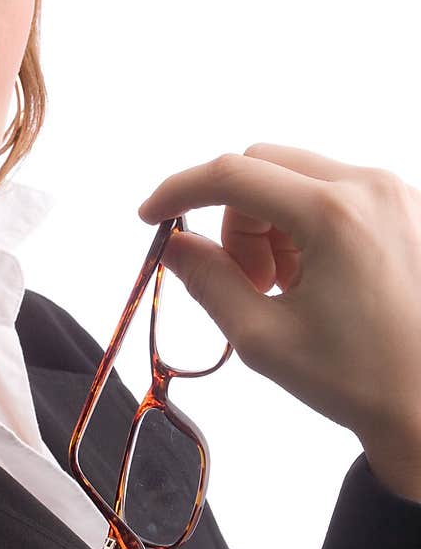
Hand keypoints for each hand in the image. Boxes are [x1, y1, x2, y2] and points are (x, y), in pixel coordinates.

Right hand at [138, 144, 420, 500]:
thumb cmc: (364, 381)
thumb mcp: (264, 338)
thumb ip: (207, 282)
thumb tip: (174, 246)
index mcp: (333, 214)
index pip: (232, 174)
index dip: (179, 192)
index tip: (152, 218)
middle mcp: (369, 188)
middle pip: (263, 167)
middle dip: (232, 217)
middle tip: (242, 280)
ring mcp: (395, 194)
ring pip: (296, 178)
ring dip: (268, 223)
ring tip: (284, 288)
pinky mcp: (407, 207)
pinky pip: (332, 192)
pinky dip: (303, 224)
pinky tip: (314, 280)